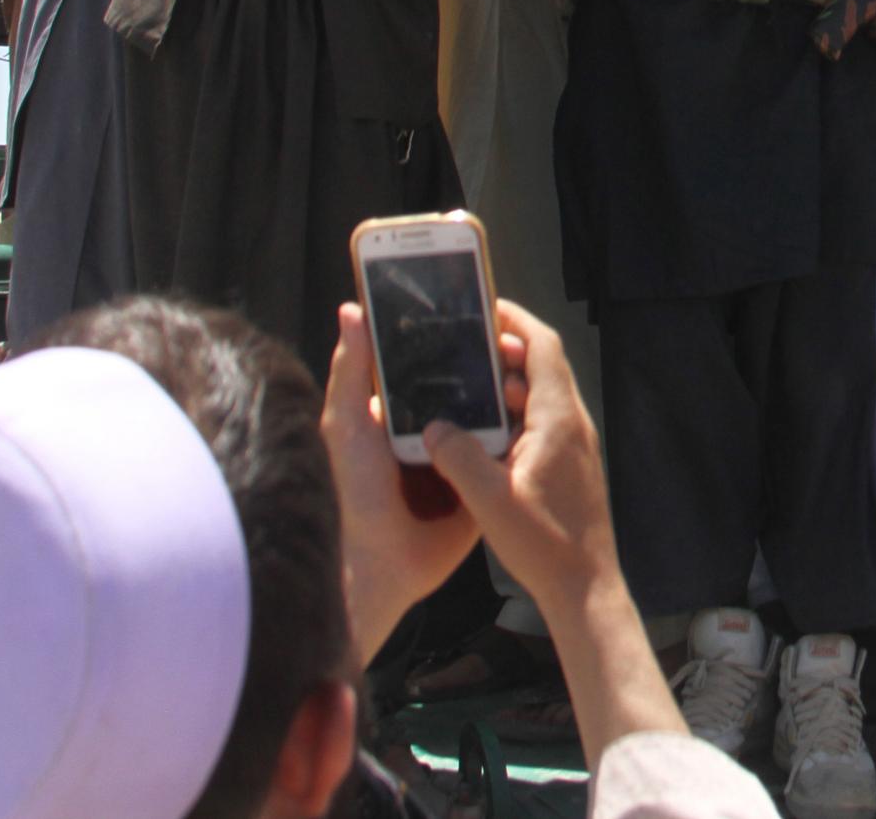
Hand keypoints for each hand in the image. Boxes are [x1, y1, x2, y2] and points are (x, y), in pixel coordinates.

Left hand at [323, 302, 519, 659]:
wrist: (377, 565)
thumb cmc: (350, 494)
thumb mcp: (346, 422)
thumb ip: (351, 369)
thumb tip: (352, 310)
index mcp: (395, 414)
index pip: (427, 367)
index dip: (446, 342)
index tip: (468, 313)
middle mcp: (428, 432)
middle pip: (463, 388)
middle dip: (485, 366)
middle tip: (506, 340)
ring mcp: (457, 458)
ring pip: (488, 416)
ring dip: (505, 398)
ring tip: (522, 370)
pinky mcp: (480, 484)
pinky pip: (502, 455)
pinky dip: (515, 438)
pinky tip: (530, 413)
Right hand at [426, 300, 618, 594]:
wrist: (584, 586)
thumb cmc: (545, 545)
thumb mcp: (490, 500)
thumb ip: (458, 457)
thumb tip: (434, 428)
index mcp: (558, 418)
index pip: (543, 347)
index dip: (516, 322)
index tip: (487, 309)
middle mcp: (572, 423)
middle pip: (540, 367)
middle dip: (503, 354)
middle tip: (462, 352)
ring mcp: (572, 444)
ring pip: (538, 397)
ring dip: (505, 389)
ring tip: (463, 392)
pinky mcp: (567, 465)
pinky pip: (539, 424)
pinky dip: (512, 418)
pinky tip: (480, 437)